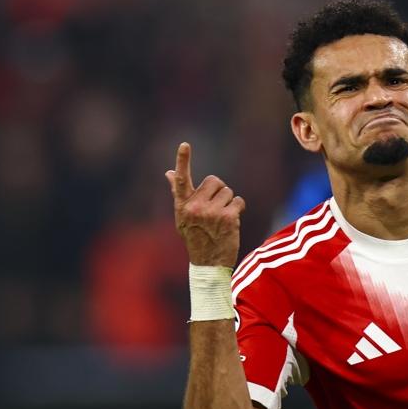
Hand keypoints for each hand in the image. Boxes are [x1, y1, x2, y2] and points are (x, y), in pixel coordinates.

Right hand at [166, 142, 244, 266]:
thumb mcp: (182, 216)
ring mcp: (212, 213)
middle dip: (218, 191)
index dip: (182, 160)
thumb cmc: (195, 237)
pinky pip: (238, 201)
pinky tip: (231, 222)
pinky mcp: (228, 218)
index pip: (182, 179)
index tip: (184, 144)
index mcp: (183, 205)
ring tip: (221, 219)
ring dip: (228, 202)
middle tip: (214, 209)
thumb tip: (169, 173)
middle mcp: (195, 207)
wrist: (208, 264)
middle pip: (214, 180)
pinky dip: (238, 209)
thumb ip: (178, 193)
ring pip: (228, 191)